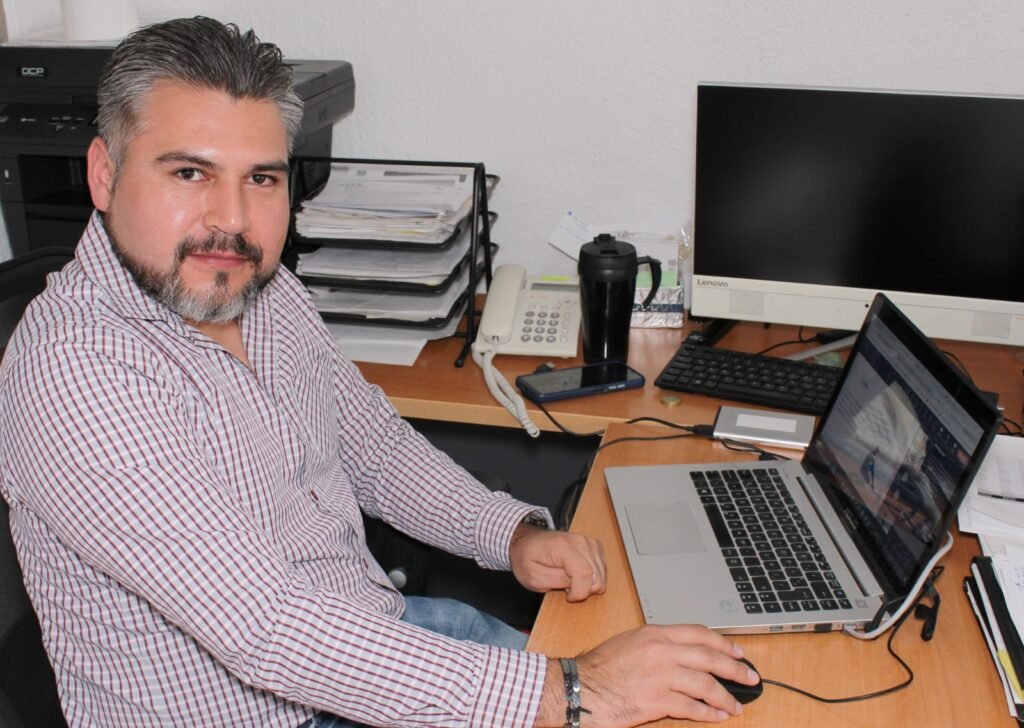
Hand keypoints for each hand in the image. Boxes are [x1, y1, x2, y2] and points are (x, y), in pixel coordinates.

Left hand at [508, 524, 605, 601]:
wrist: (526, 541)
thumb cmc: (526, 558)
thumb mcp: (533, 577)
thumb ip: (556, 581)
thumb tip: (578, 584)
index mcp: (563, 546)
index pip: (584, 574)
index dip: (579, 592)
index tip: (568, 596)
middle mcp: (580, 541)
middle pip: (597, 577)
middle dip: (582, 589)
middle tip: (565, 585)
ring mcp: (589, 542)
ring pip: (601, 576)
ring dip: (587, 584)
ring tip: (569, 579)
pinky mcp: (595, 546)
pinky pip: (602, 570)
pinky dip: (591, 578)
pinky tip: (576, 574)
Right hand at [535, 624, 758, 726]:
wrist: (578, 687)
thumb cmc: (598, 668)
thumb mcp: (629, 642)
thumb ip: (656, 644)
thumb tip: (682, 653)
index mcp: (654, 633)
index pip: (698, 634)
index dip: (723, 644)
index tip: (738, 653)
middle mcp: (660, 650)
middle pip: (709, 657)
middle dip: (734, 669)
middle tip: (750, 678)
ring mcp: (660, 675)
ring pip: (705, 683)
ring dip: (725, 696)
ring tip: (736, 705)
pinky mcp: (656, 700)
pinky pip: (691, 707)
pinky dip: (708, 713)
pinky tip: (717, 717)